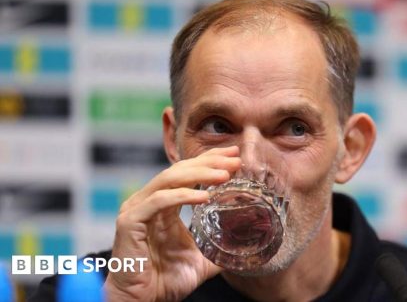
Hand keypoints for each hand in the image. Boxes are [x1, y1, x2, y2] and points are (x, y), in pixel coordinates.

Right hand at [103, 146, 240, 301]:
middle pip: (179, 170)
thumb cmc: (164, 281)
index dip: (209, 161)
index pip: (187, 173)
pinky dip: (181, 195)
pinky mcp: (130, 222)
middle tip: (234, 159)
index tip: (234, 156)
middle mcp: (149, 201)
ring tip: (224, 175)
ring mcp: (137, 209)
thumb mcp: (201, 259)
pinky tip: (204, 196)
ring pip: (168, 179)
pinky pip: (158, 202)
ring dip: (199, 173)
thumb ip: (219, 247)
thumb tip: (246, 244)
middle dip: (209, 162)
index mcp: (163, 204)